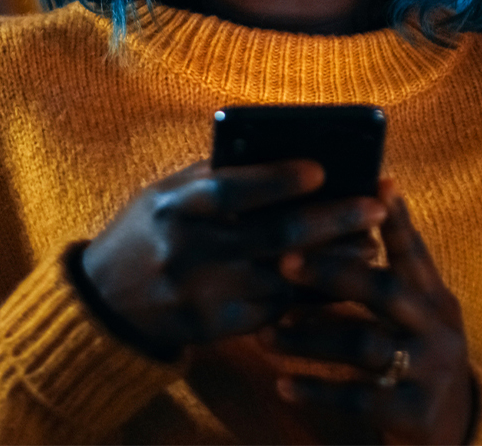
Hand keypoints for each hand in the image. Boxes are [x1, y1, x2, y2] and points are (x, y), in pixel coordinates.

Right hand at [80, 160, 387, 357]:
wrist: (106, 303)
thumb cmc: (149, 231)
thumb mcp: (165, 194)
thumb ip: (214, 177)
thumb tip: (283, 152)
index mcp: (175, 207)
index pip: (231, 191)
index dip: (276, 180)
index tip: (321, 169)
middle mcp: (189, 252)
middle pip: (273, 236)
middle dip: (331, 220)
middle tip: (375, 206)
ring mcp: (204, 295)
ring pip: (285, 278)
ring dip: (334, 262)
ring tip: (371, 244)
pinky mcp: (217, 329)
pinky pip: (276, 310)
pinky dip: (312, 293)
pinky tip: (341, 279)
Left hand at [269, 182, 474, 444]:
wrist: (454, 426)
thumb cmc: (416, 354)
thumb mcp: (416, 314)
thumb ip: (390, 277)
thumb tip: (341, 225)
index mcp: (435, 298)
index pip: (415, 252)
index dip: (397, 219)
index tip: (377, 182)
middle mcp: (438, 328)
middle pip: (386, 290)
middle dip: (334, 272)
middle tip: (284, 261)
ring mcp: (431, 369)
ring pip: (363, 346)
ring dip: (309, 338)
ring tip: (265, 335)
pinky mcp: (416, 411)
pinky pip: (359, 398)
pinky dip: (318, 389)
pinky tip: (284, 384)